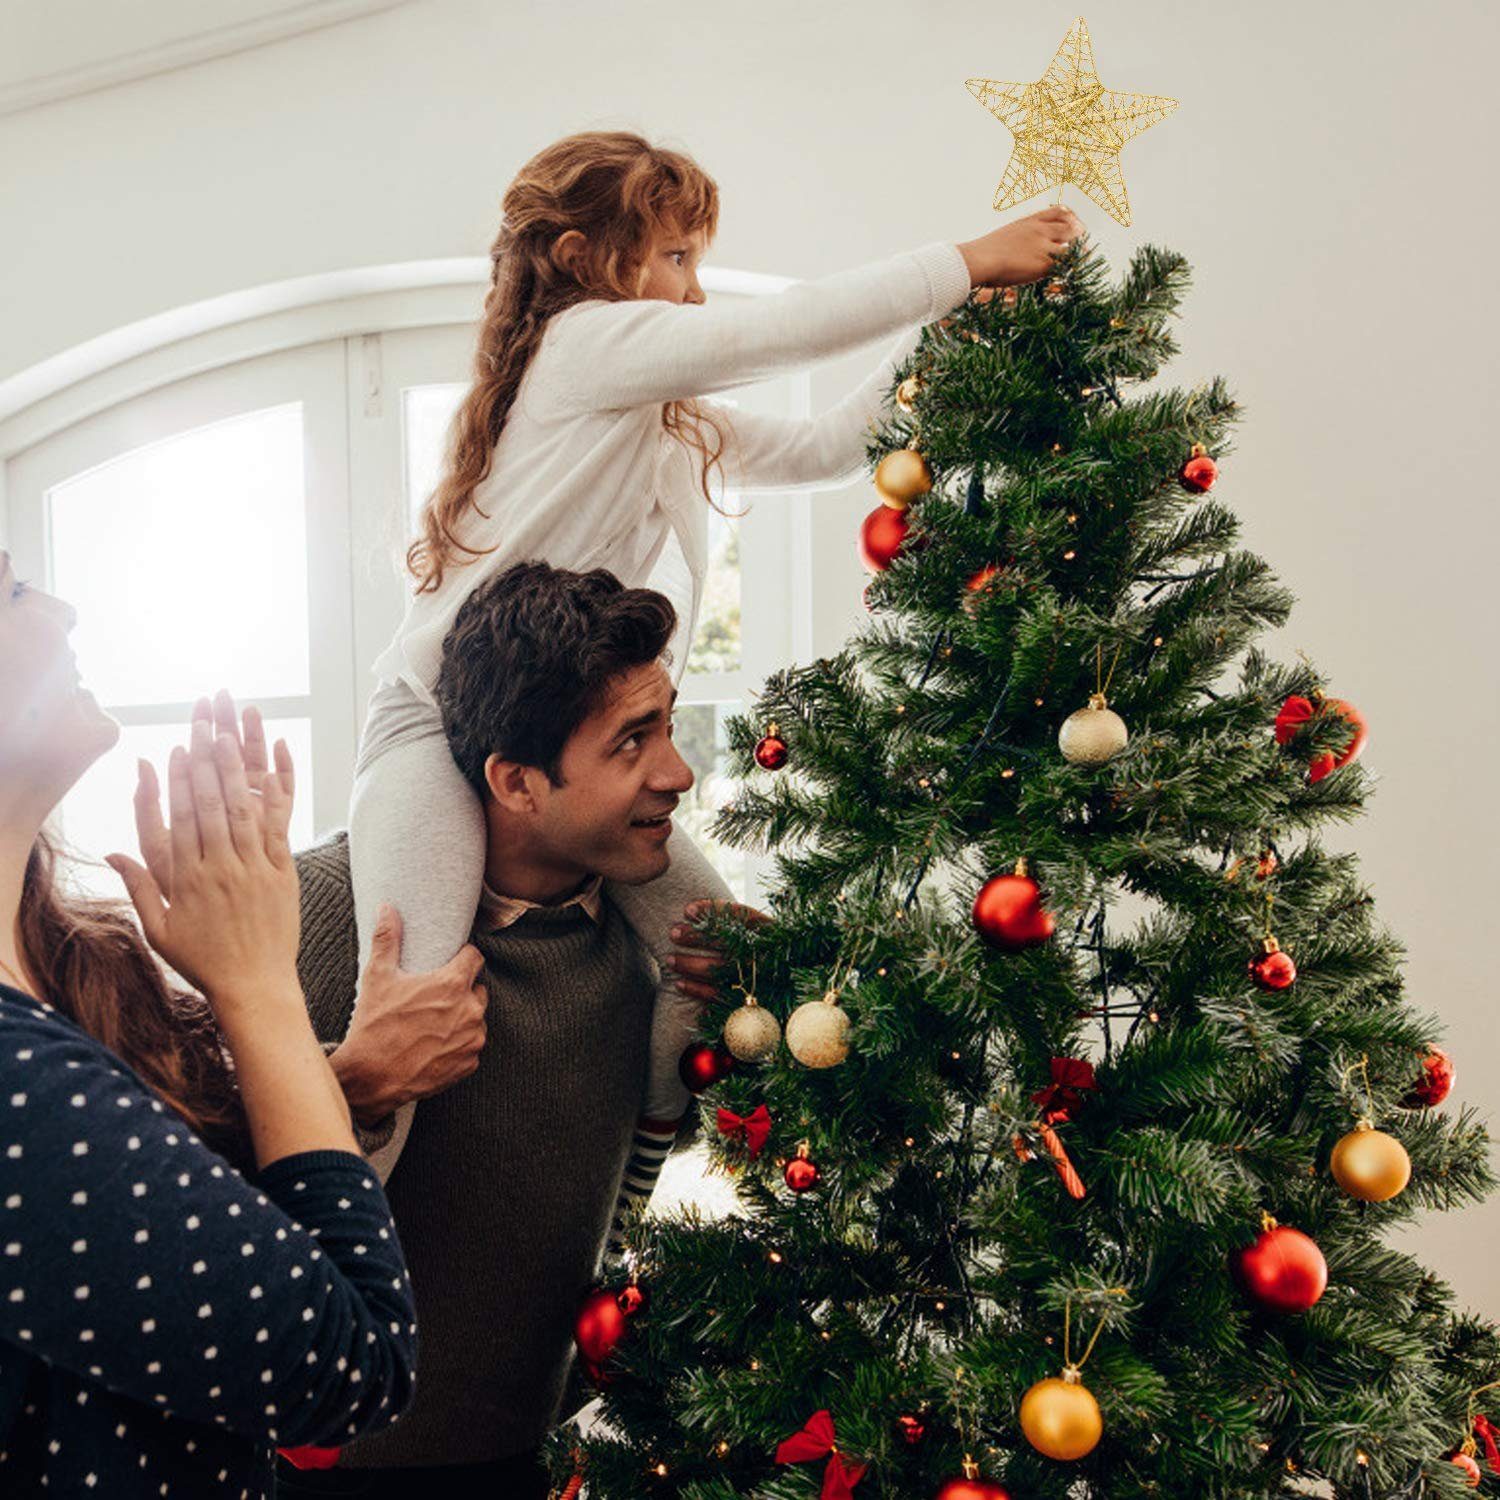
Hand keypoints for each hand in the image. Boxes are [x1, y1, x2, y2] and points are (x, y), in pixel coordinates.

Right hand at [107, 702, 299, 1021]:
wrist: (254, 986)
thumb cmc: (202, 961)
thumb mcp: (158, 930)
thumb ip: (137, 887)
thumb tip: (111, 852)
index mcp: (187, 880)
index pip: (180, 820)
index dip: (178, 782)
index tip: (176, 749)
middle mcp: (220, 869)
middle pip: (211, 805)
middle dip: (206, 761)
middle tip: (203, 724)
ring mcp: (254, 868)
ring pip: (244, 809)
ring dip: (237, 768)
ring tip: (231, 733)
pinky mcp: (282, 872)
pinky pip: (280, 826)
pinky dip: (279, 793)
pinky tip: (277, 764)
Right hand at [329, 906, 488, 1124]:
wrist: (372, 1076)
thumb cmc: (374, 1025)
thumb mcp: (378, 976)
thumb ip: (388, 939)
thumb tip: (387, 908)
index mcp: (452, 984)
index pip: (474, 957)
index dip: (463, 958)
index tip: (451, 963)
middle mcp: (470, 1010)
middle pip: (477, 989)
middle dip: (462, 991)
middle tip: (435, 999)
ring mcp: (473, 1038)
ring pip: (476, 1019)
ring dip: (462, 1018)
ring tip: (433, 1024)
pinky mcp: (470, 1062)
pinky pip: (472, 1046)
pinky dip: (459, 1045)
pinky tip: (436, 1045)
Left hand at [666, 900, 770, 1002]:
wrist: (783, 994)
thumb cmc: (762, 955)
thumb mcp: (759, 934)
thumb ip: (736, 922)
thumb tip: (694, 910)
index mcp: (772, 932)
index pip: (743, 915)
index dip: (714, 910)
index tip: (687, 910)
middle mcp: (767, 954)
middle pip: (728, 941)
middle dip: (696, 936)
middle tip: (673, 932)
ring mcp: (758, 978)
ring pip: (718, 969)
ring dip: (689, 964)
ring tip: (669, 960)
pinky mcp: (748, 1000)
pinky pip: (718, 995)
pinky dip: (696, 989)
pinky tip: (679, 984)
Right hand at [957, 206, 1083, 288]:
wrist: (980, 259)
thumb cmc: (983, 252)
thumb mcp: (1003, 236)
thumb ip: (1018, 238)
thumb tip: (1019, 249)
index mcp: (1029, 221)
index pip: (1057, 211)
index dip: (1069, 216)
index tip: (1074, 221)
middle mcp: (1040, 230)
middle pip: (1069, 227)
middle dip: (1077, 233)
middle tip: (1082, 240)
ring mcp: (1044, 246)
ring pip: (1070, 246)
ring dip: (1076, 252)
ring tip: (1081, 257)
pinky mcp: (1044, 264)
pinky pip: (1064, 265)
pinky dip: (1070, 268)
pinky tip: (1073, 272)